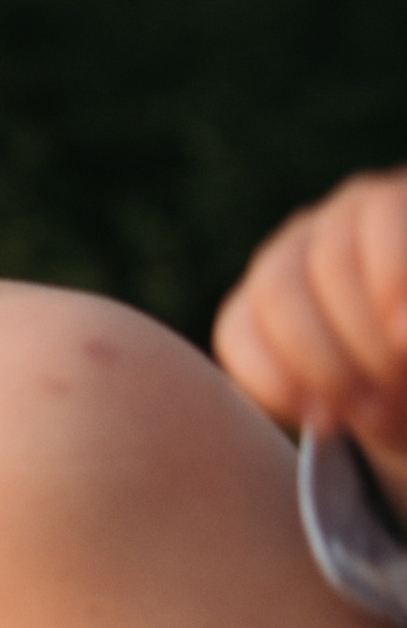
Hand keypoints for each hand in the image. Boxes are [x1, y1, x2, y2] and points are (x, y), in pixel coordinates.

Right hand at [216, 170, 406, 517]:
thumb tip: (398, 338)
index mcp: (402, 209)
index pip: (384, 217)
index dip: (392, 279)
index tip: (404, 342)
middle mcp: (345, 217)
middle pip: (329, 265)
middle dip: (362, 346)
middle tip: (392, 406)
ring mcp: (289, 256)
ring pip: (275, 296)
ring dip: (320, 369)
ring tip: (364, 418)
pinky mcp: (251, 306)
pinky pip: (237, 336)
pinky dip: (274, 384)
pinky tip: (319, 418)